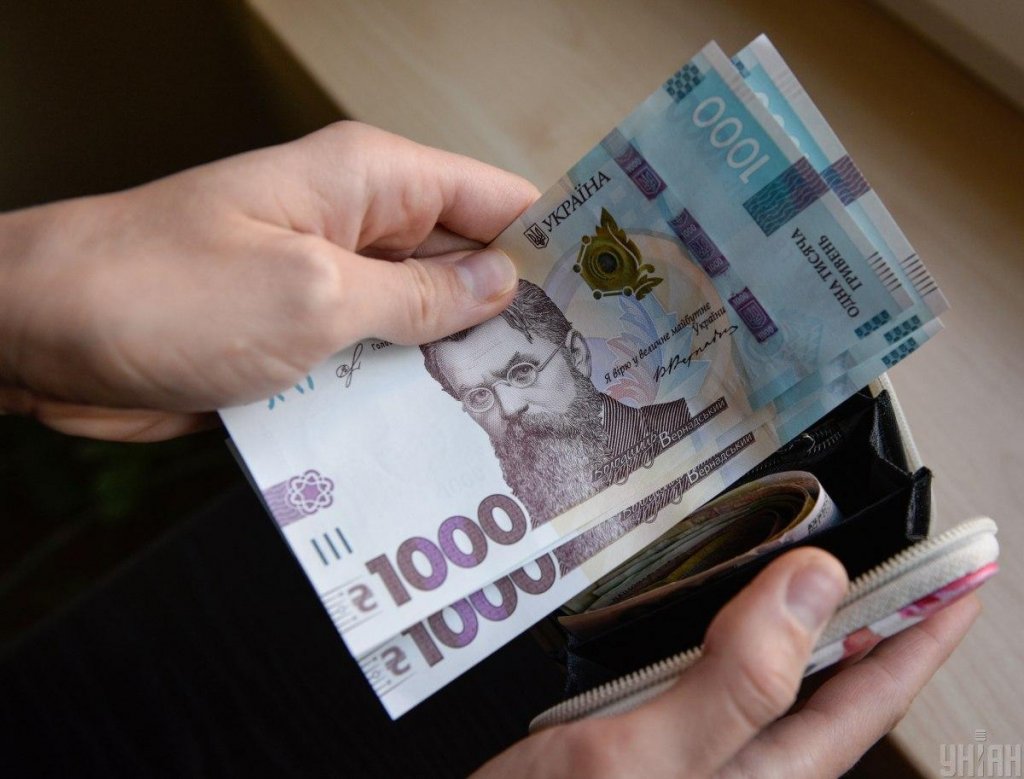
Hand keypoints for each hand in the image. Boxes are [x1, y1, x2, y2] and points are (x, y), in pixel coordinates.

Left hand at [0, 122, 536, 439]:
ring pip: (424, 325)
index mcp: (372, 181)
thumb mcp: (314, 296)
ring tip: (533, 422)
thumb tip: (502, 285)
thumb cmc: (164, 292)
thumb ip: (417, 298)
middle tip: (586, 384)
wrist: (42, 336)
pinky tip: (446, 439)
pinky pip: (375, 364)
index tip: (613, 301)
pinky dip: (405, 395)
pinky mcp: (303, 340)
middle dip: (518, 319)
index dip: (556, 242)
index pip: (496, 197)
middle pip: (467, 266)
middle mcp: (359, 228)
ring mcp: (330, 287)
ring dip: (461, 367)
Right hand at [473, 548, 979, 778]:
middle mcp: (746, 767)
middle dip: (876, 612)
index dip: (926, 628)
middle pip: (834, 681)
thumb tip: (818, 585)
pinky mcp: (659, 739)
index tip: (967, 572)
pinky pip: (721, 673)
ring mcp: (703, 756)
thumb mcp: (651, 756)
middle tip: (907, 551)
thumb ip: (737, 681)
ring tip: (830, 565)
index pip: (872, 693)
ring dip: (806, 615)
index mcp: (767, 776)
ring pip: (776, 672)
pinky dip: (735, 627)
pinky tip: (721, 607)